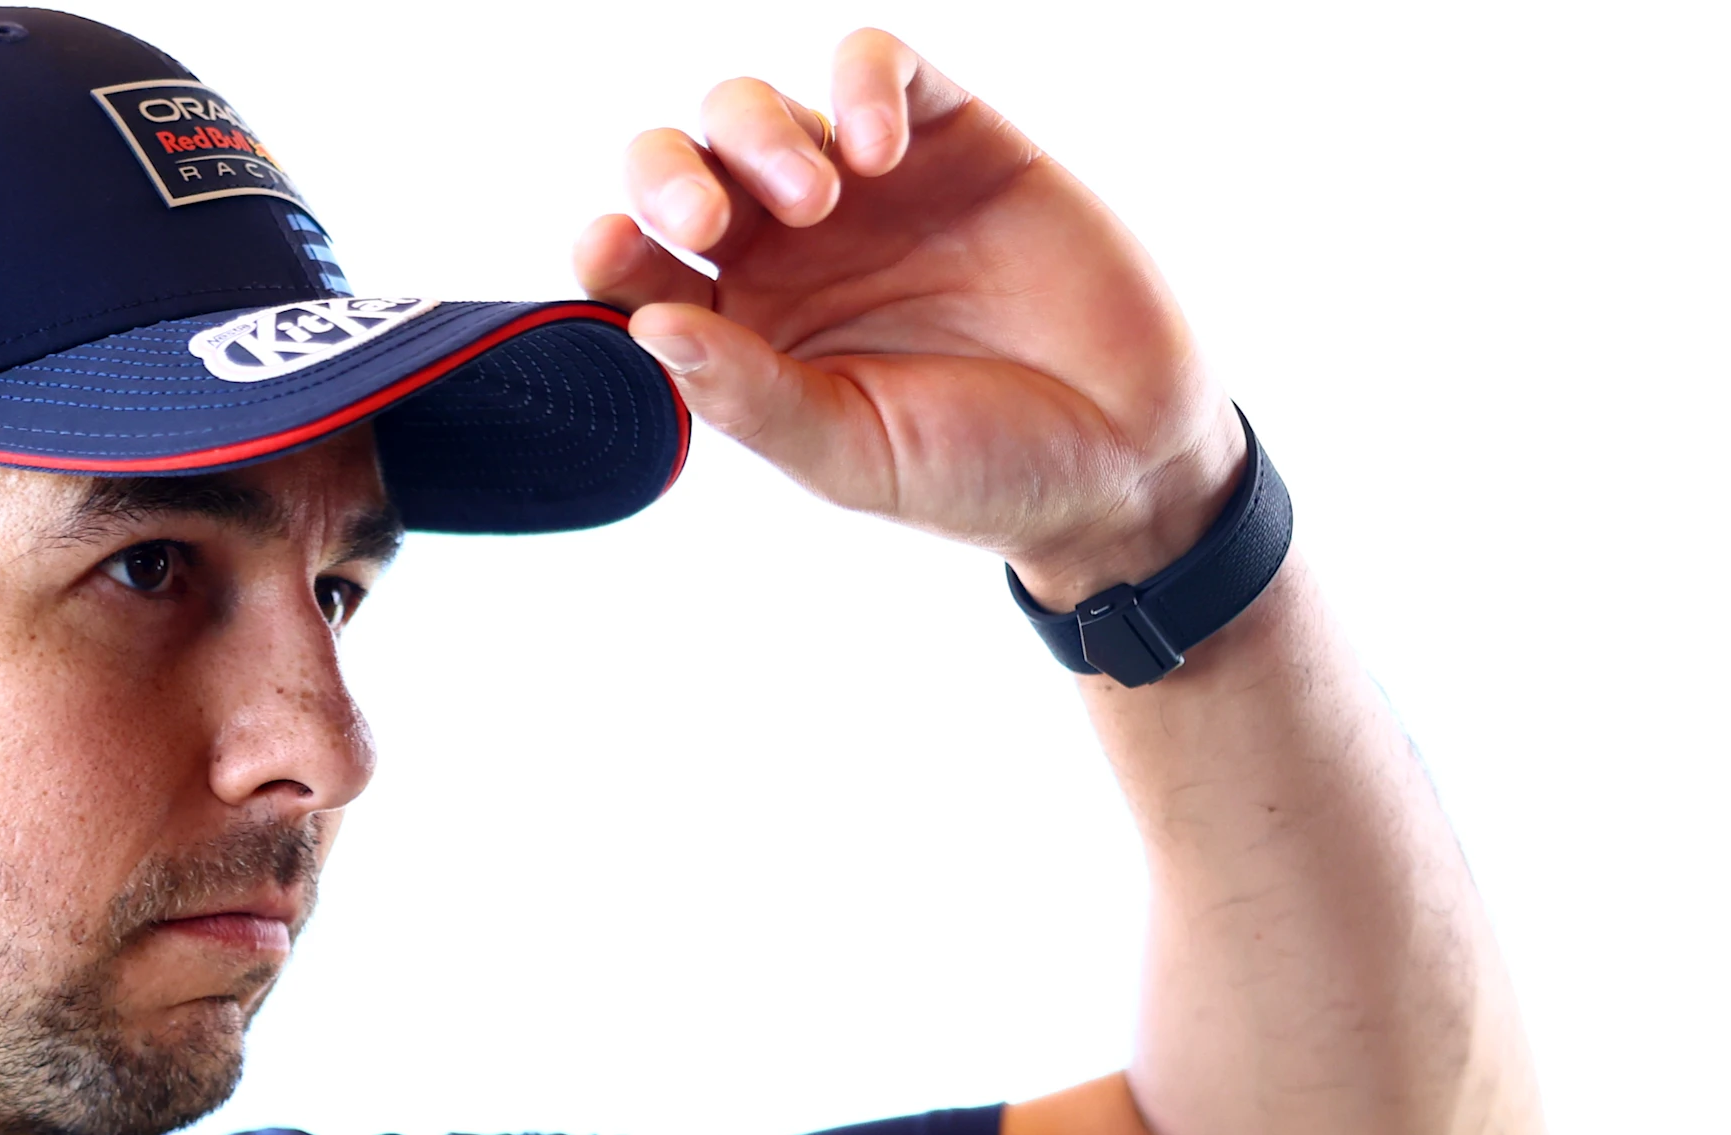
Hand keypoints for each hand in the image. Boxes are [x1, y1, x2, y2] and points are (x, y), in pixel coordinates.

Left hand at [576, 30, 1243, 608]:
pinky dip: (862, 85)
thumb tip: (644, 326)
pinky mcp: (948, 137)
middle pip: (675, 167)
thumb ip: (746, 394)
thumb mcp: (849, 453)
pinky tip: (880, 152)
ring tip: (814, 196)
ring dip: (758, 134)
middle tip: (705, 222)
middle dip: (666, 175)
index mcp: (738, 327)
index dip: (606, 247)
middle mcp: (782, 250)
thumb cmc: (975, 470)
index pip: (636, 266)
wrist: (1123, 455)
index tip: (610, 249)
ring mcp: (862, 189)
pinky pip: (878, 67)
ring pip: (755, 109)